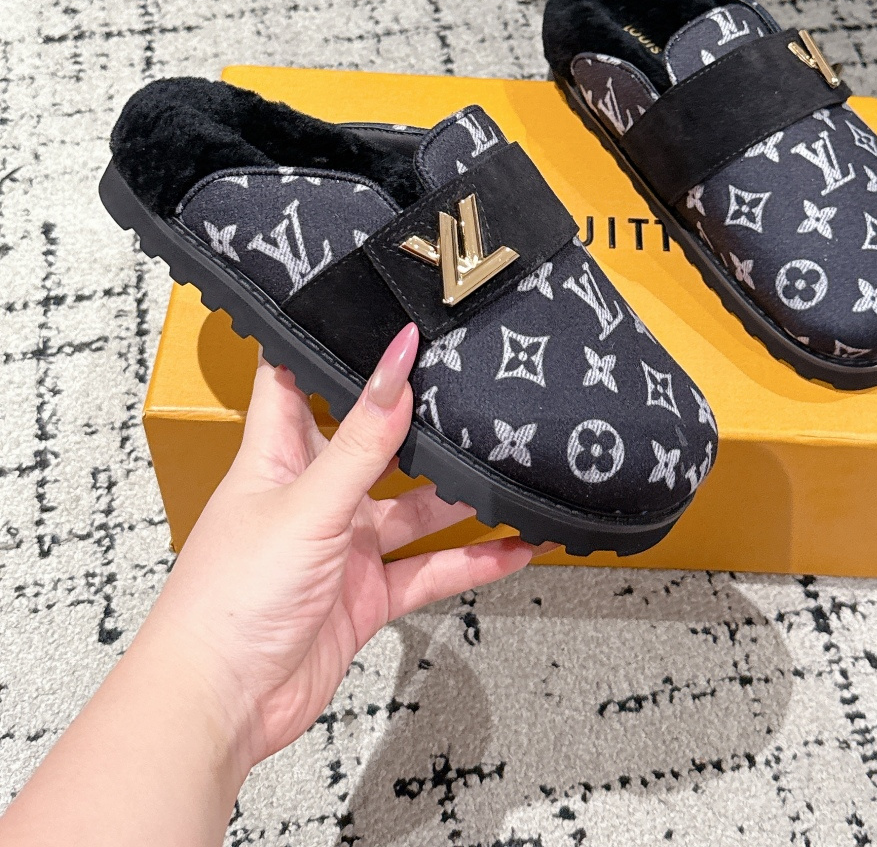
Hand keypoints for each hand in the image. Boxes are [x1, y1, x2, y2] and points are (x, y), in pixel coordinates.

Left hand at [137, 322, 538, 775]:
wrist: (220, 704)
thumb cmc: (229, 599)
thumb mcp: (308, 504)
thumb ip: (362, 439)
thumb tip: (395, 364)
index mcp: (277, 457)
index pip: (296, 381)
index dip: (331, 347)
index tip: (375, 314)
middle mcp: (311, 496)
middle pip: (374, 444)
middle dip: (419, 422)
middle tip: (472, 389)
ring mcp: (340, 548)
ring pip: (412, 510)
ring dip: (459, 497)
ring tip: (511, 468)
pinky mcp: (363, 597)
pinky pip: (427, 571)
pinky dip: (471, 563)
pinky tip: (513, 550)